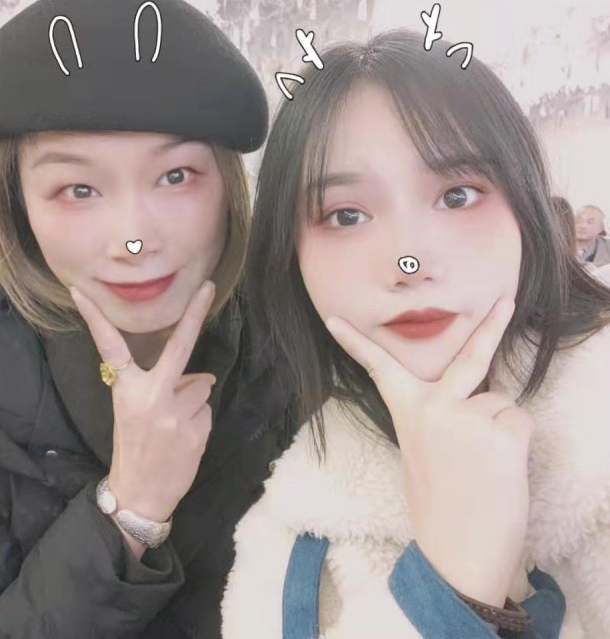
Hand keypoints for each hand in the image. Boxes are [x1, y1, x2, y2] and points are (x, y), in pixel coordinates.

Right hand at [71, 280, 216, 523]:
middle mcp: (150, 397)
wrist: (141, 496)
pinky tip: (184, 438)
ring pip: (200, 387)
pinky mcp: (196, 430)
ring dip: (193, 400)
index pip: (110, 348)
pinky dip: (199, 418)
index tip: (81, 292)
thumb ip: (163, 388)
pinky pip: (206, 409)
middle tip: (209, 288)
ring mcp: (175, 414)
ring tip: (175, 425)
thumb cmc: (134, 449)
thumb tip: (202, 377)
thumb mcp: (134, 414)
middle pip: (180, 348)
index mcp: (126, 391)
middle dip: (195, 314)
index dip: (95, 319)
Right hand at [326, 298, 533, 606]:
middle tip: (506, 300)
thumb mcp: (423, 451)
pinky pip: (519, 420)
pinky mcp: (500, 430)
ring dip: (499, 429)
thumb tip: (478, 394)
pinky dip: (516, 442)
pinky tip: (499, 469)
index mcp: (408, 412)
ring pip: (500, 402)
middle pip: (471, 356)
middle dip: (491, 324)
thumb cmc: (441, 504)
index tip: (334, 318)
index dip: (357, 343)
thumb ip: (439, 416)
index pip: (380, 368)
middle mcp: (434, 405)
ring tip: (484, 466)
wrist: (456, 553)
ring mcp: (466, 414)